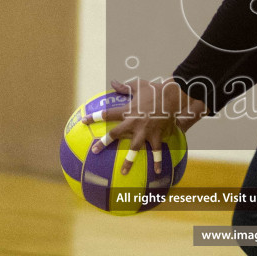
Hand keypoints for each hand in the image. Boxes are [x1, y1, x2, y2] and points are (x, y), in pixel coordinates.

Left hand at [84, 79, 206, 174]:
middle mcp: (134, 123)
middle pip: (116, 134)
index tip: (84, 121)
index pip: (107, 114)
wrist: (172, 97)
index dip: (94, 117)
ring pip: (135, 148)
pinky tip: (158, 172)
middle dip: (104, 143)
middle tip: (94, 151)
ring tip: (123, 173)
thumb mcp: (139, 86)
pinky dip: (158, 162)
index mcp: (128, 111)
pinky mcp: (157, 136)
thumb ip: (125, 87)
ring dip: (129, 161)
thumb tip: (113, 82)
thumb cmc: (155, 90)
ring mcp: (145, 131)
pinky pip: (157, 151)